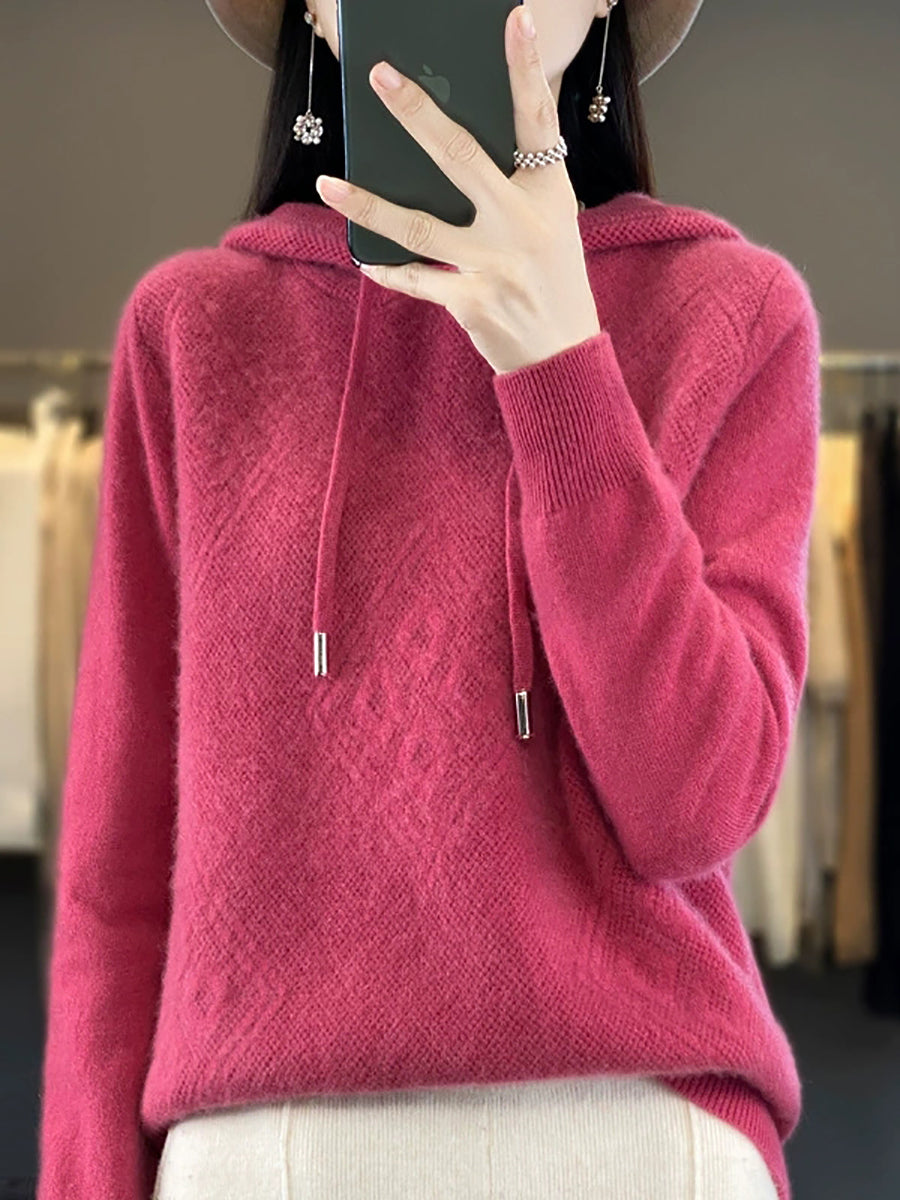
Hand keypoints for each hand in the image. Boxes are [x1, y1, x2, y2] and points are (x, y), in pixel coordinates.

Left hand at [315, 4, 601, 375]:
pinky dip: (387, 270)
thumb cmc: (554, 281)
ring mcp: (495, 265)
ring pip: (419, 225)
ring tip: (328, 184)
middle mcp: (523, 224)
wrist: (564, 356)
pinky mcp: (471, 304)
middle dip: (417, 114)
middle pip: (461, 158)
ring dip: (368, 204)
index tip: (514, 16)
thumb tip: (443, 149)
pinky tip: (361, 256)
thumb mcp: (550, 223)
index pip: (537, 119)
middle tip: (379, 76)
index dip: (525, 67)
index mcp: (549, 193)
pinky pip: (416, 279)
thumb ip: (512, 186)